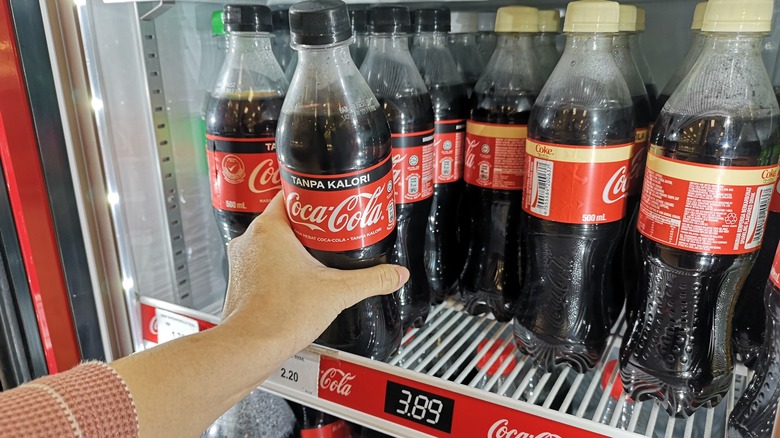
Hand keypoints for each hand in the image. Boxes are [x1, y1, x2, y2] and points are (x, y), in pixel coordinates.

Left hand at [220, 192, 408, 356]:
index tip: (333, 202)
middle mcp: (251, 240)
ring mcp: (243, 261)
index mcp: (270, 228)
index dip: (316, 195)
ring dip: (297, 245)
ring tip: (322, 255)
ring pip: (274, 241)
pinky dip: (283, 265)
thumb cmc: (279, 316)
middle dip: (312, 224)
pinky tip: (303, 279)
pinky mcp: (243, 281)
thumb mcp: (337, 292)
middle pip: (287, 217)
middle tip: (335, 230)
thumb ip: (372, 280)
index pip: (292, 193)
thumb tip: (395, 274)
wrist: (250, 348)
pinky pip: (265, 261)